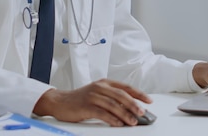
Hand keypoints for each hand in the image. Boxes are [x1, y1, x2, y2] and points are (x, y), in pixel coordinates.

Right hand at [32, 79, 151, 126]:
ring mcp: (92, 96)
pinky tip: (118, 124)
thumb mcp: (97, 94)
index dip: (138, 93)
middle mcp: (99, 87)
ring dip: (125, 114)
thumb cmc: (80, 99)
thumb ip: (112, 98)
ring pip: (113, 105)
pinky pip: (102, 113)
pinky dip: (112, 119)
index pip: (125, 87)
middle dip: (134, 104)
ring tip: (133, 121)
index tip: (148, 100)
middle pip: (121, 95)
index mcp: (105, 83)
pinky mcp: (86, 106)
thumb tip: (130, 108)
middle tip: (142, 113)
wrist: (59, 101)